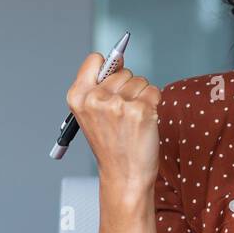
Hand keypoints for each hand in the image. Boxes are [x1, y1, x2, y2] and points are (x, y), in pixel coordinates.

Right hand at [66, 52, 161, 198]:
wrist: (125, 175)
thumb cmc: (112, 145)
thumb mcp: (93, 114)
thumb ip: (100, 86)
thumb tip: (118, 57)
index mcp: (78, 97)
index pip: (95, 59)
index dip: (109, 67)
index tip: (114, 80)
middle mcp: (95, 99)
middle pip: (123, 71)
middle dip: (129, 88)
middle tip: (124, 114)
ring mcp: (118, 104)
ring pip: (141, 81)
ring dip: (143, 97)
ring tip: (134, 120)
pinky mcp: (140, 110)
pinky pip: (155, 91)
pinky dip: (155, 103)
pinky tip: (145, 121)